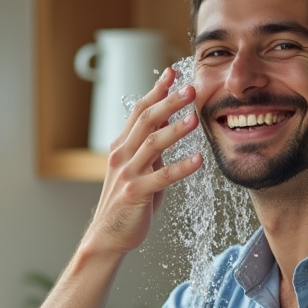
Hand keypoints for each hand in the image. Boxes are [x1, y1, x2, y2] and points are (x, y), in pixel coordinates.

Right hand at [81, 67, 203, 257]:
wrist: (108, 235)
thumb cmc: (128, 203)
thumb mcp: (140, 169)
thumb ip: (152, 150)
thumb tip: (168, 125)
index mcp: (122, 146)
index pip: (139, 111)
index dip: (157, 91)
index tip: (173, 73)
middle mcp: (121, 155)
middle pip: (146, 120)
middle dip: (169, 102)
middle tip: (190, 89)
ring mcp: (127, 173)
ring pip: (152, 144)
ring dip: (175, 129)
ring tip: (195, 118)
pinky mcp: (135, 193)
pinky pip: (161, 177)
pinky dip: (181, 167)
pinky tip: (199, 161)